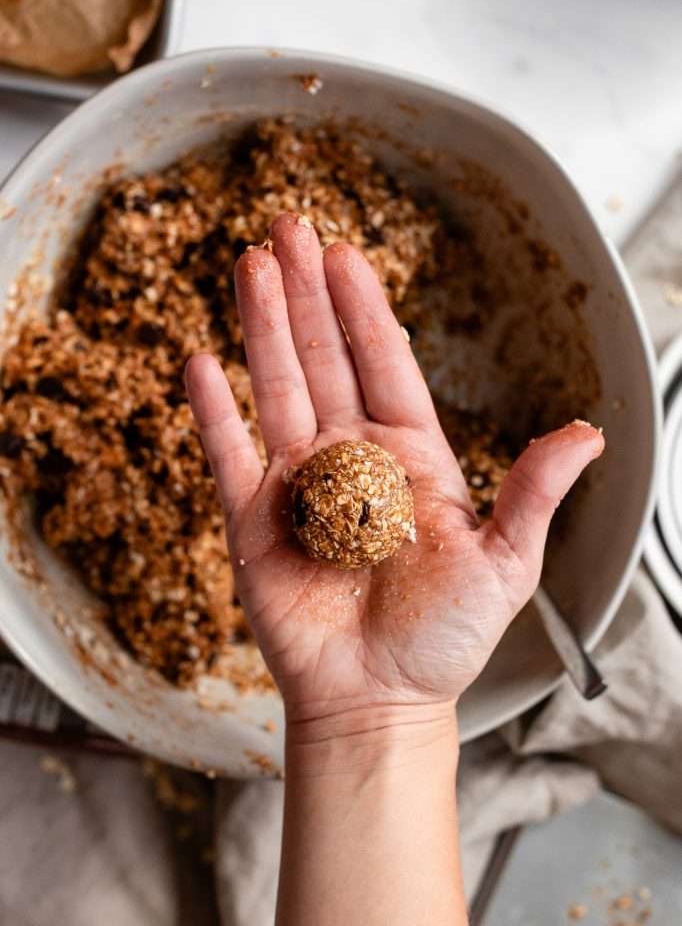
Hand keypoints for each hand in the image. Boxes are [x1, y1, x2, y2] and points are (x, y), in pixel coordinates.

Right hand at [185, 212, 603, 727]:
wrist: (379, 698)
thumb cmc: (443, 637)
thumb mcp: (505, 562)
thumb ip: (535, 492)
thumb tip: (589, 432)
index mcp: (409, 457)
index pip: (384, 363)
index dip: (364, 308)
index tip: (345, 254)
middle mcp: (350, 459)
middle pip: (324, 358)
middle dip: (306, 292)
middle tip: (285, 226)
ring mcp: (298, 486)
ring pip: (277, 387)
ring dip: (263, 327)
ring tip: (250, 265)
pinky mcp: (254, 522)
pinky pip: (229, 455)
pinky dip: (215, 410)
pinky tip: (202, 362)